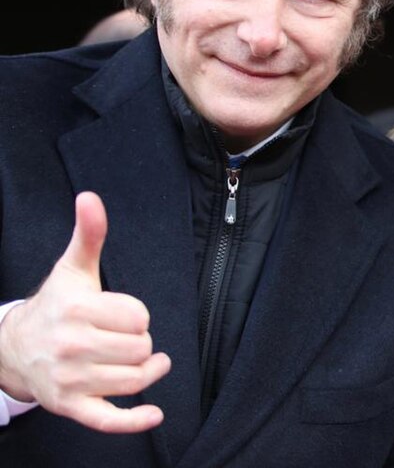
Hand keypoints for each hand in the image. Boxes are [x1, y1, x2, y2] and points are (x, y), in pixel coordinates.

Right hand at [0, 192, 170, 431]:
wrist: (13, 349)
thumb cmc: (55, 305)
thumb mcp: (72, 268)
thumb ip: (88, 235)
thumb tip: (90, 197)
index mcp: (75, 310)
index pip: (139, 317)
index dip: (138, 316)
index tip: (123, 315)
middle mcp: (69, 346)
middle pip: (140, 349)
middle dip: (141, 343)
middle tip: (124, 339)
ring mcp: (69, 380)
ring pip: (133, 379)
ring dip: (146, 372)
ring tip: (142, 362)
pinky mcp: (70, 406)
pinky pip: (107, 419)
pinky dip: (133, 421)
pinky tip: (154, 415)